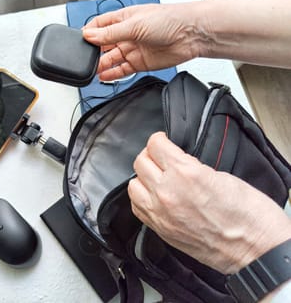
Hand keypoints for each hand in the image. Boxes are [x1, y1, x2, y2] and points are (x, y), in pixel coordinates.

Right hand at [82, 3, 201, 80]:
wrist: (191, 35)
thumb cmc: (169, 20)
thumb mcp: (134, 25)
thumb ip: (110, 33)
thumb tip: (88, 36)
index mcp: (124, 18)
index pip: (100, 25)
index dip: (89, 33)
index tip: (80, 41)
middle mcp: (127, 34)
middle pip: (103, 44)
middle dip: (93, 51)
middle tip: (85, 59)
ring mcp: (133, 49)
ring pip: (111, 58)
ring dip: (101, 64)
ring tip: (92, 70)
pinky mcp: (140, 63)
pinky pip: (122, 70)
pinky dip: (112, 74)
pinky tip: (104, 76)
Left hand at [128, 132, 290, 273]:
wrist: (254, 248)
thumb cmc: (247, 214)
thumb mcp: (220, 175)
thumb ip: (190, 166)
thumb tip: (176, 161)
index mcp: (186, 173)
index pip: (155, 145)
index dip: (159, 140)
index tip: (162, 141)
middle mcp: (168, 192)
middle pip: (141, 162)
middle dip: (150, 156)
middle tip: (160, 158)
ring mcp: (161, 213)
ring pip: (133, 185)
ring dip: (143, 179)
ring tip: (156, 178)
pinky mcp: (160, 229)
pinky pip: (137, 208)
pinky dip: (142, 199)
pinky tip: (154, 197)